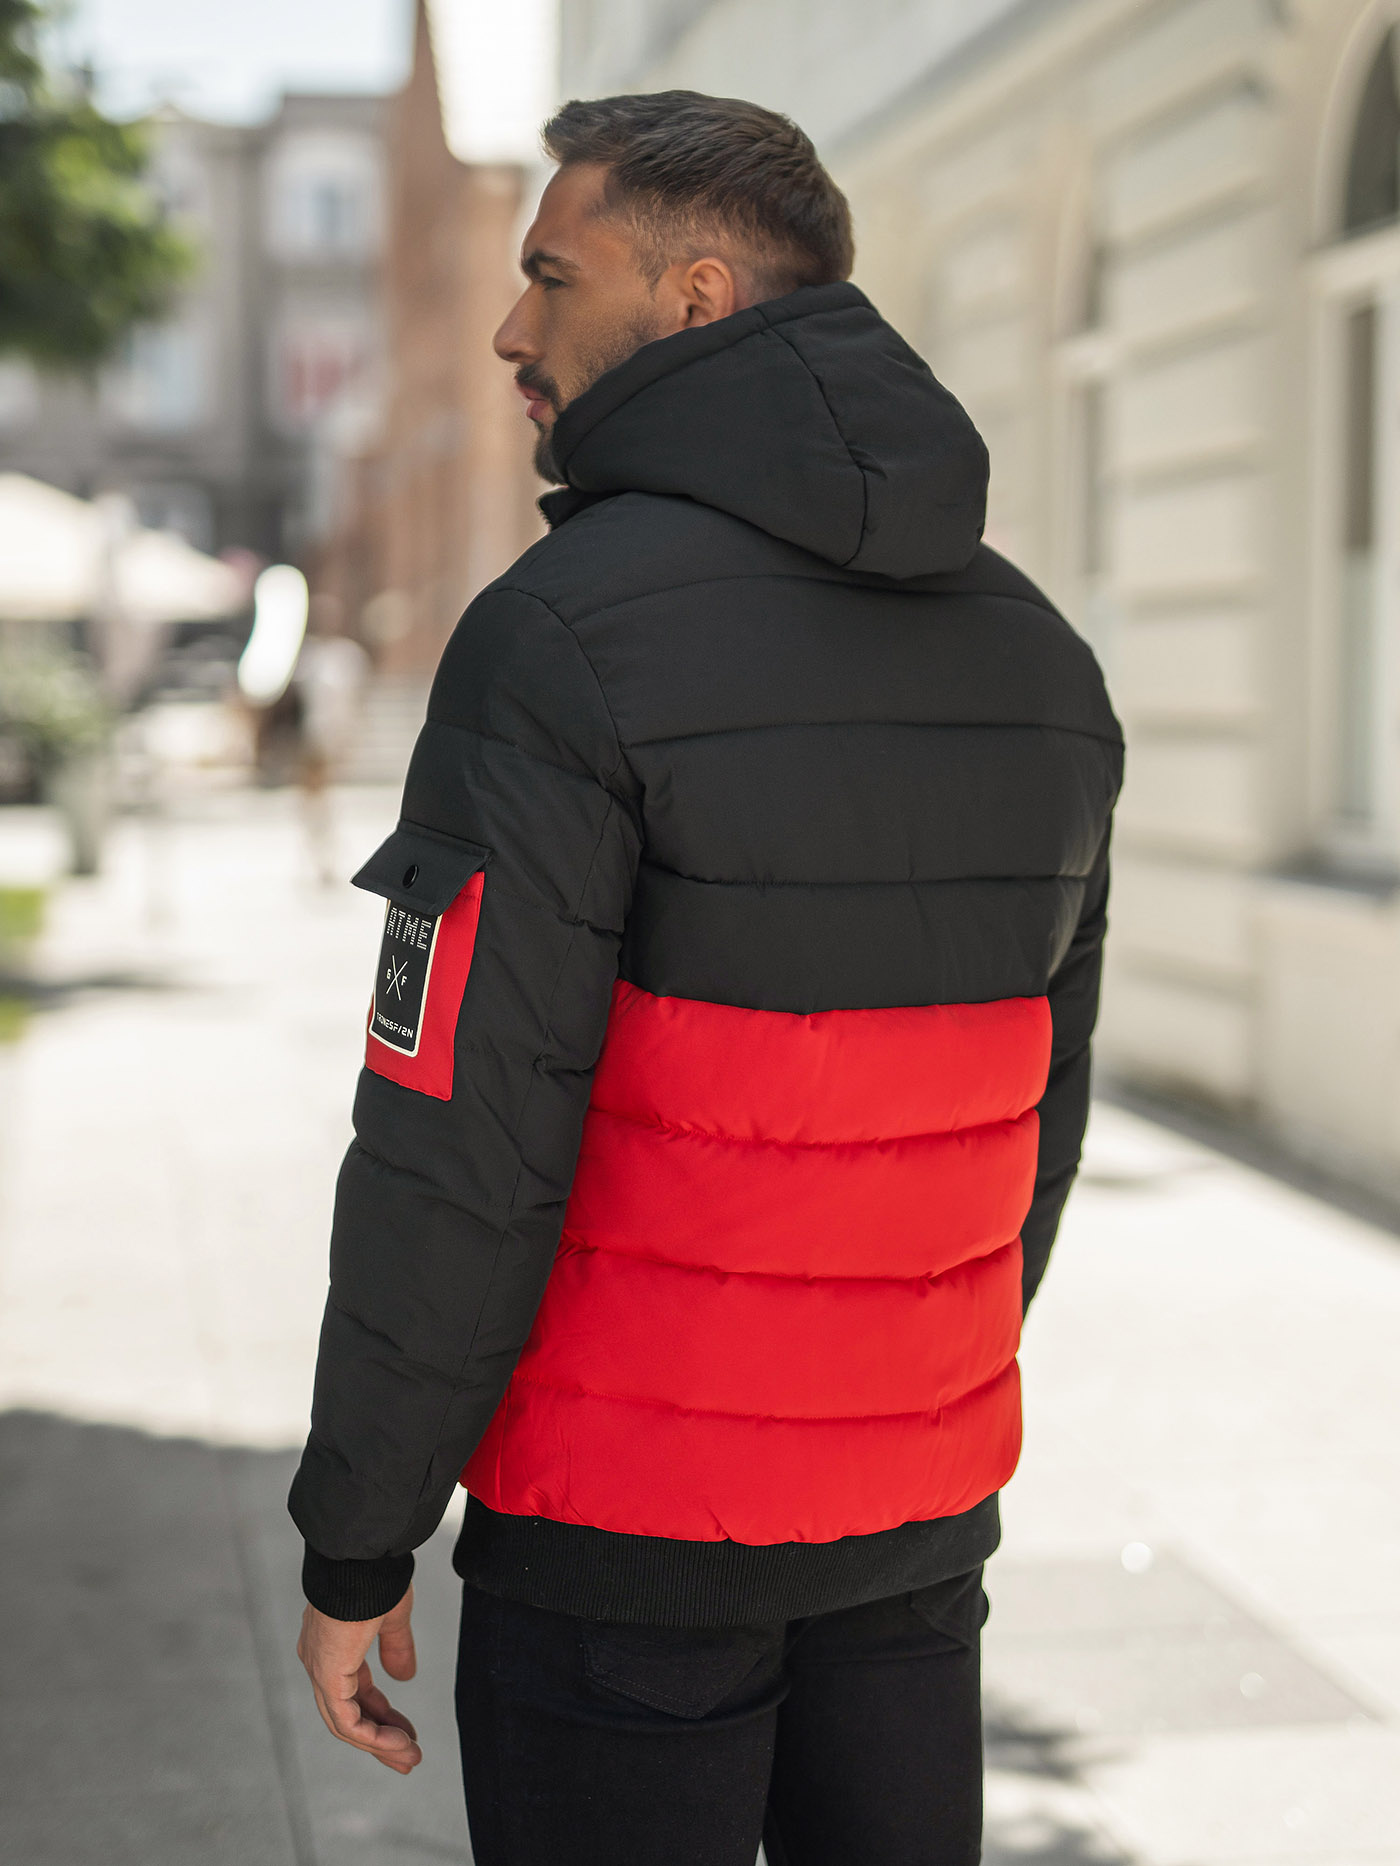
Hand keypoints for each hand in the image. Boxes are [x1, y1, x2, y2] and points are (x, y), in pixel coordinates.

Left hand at [297, 1585, 422, 1773]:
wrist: (361, 1557)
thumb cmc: (374, 1576)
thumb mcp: (391, 1616)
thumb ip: (395, 1647)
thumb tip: (405, 1676)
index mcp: (331, 1644)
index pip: (353, 1692)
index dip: (380, 1715)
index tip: (407, 1732)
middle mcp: (319, 1660)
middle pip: (347, 1714)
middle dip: (380, 1738)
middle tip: (407, 1758)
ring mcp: (320, 1669)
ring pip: (345, 1723)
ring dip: (380, 1744)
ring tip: (410, 1758)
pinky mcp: (327, 1676)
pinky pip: (346, 1720)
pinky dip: (372, 1736)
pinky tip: (399, 1742)